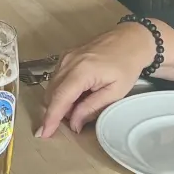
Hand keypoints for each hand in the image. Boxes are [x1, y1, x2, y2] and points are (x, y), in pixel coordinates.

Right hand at [35, 23, 160, 136]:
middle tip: (72, 122)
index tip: (43, 133)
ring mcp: (65, 57)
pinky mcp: (66, 56)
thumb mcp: (115, 92)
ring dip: (59, 102)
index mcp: (81, 71)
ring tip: (78, 108)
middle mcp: (68, 62)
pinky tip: (77, 95)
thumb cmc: (126, 66)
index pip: (59, 99)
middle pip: (51, 94)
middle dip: (55, 112)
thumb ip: (92, 108)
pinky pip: (56, 78)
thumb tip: (73, 124)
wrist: (130, 40)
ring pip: (52, 86)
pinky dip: (62, 91)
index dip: (50, 118)